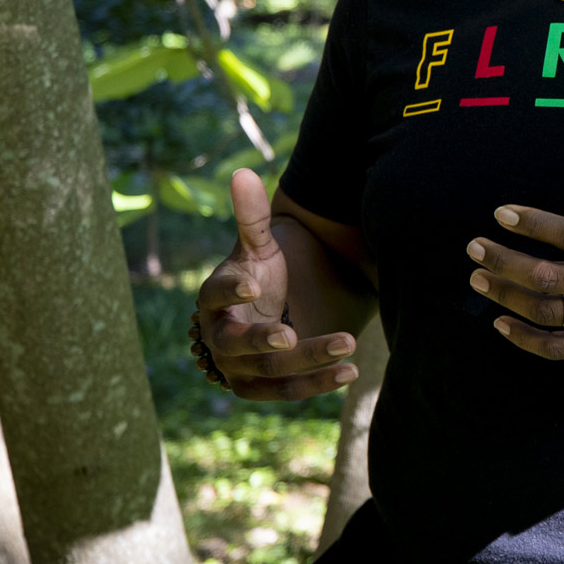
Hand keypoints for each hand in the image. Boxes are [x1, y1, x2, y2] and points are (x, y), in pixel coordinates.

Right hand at [192, 169, 360, 399]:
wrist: (268, 317)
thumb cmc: (261, 276)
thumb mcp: (259, 246)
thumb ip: (253, 215)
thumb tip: (241, 171)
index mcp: (215, 299)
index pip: (214, 295)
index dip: (229, 291)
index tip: (251, 286)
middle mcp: (221, 338)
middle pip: (238, 343)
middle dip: (264, 340)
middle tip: (291, 334)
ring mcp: (239, 368)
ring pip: (270, 372)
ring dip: (308, 361)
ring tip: (348, 344)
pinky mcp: (263, 389)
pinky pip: (289, 392)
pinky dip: (319, 384)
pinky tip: (350, 371)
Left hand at [469, 142, 563, 366]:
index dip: (531, 223)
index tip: (501, 213)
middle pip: (546, 274)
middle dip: (503, 260)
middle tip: (474, 249)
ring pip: (546, 311)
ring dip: (506, 296)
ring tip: (479, 281)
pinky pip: (558, 349)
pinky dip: (525, 339)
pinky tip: (501, 324)